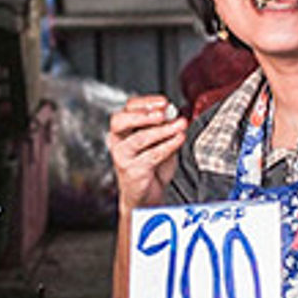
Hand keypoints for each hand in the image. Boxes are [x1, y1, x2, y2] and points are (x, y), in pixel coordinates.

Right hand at [106, 94, 188, 212]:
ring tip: (179, 125)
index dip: (146, 102)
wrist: (146, 195)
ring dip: (163, 130)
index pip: (129, 108)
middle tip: (163, 113)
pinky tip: (179, 139)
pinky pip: (151, 155)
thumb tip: (174, 114)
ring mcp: (122, 156)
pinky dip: (168, 145)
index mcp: (124, 128)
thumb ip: (165, 128)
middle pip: (121, 120)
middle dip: (144, 114)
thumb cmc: (151, 166)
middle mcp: (118, 140)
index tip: (164, 102)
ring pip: (139, 138)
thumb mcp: (160, 141)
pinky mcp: (132, 170)